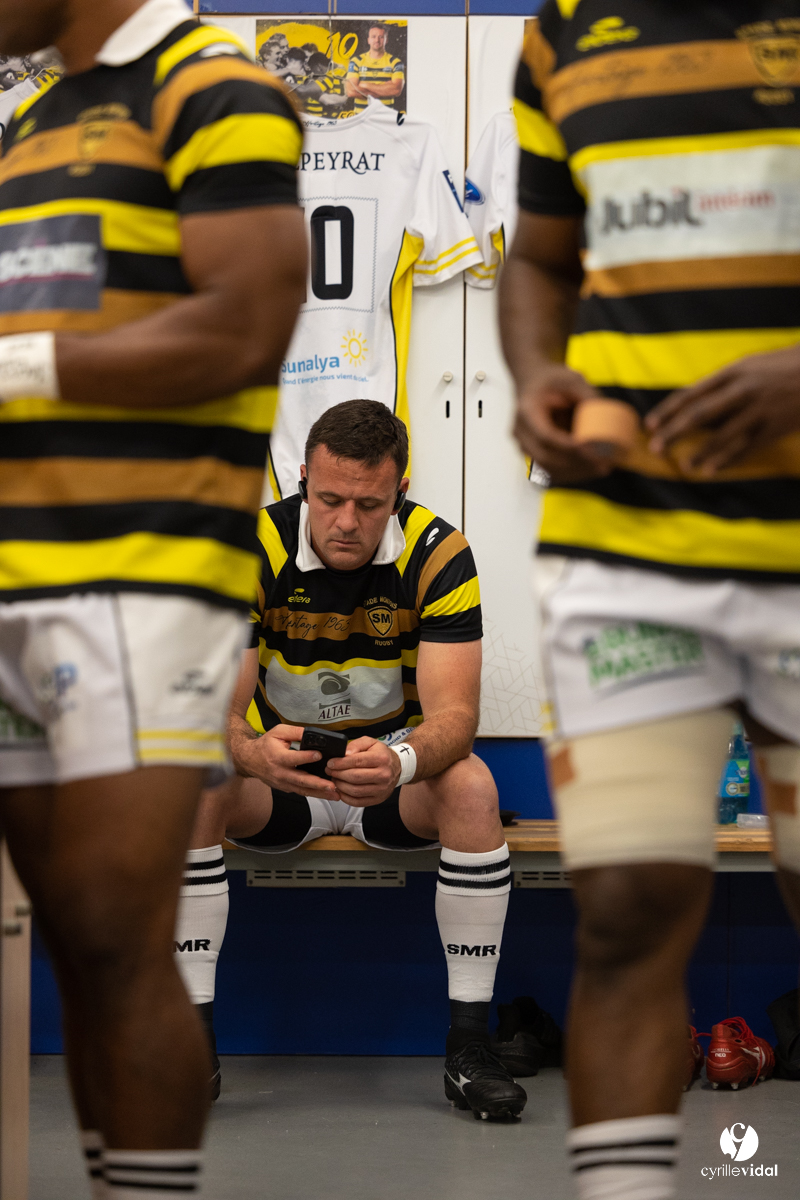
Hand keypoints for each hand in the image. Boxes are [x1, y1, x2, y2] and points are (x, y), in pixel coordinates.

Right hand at [234, 724, 340, 800]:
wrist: (249, 760)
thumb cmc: (265, 745)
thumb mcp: (278, 732)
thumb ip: (295, 732)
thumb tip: (313, 733)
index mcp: (277, 757)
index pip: (293, 758)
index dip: (306, 757)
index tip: (319, 755)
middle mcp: (280, 772)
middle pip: (300, 780)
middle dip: (317, 784)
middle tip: (332, 786)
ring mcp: (282, 783)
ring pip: (302, 790)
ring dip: (319, 793)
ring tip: (335, 795)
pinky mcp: (285, 788)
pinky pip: (300, 792)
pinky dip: (314, 793)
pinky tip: (326, 794)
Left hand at [326, 737, 401, 806]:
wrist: (397, 767)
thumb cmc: (381, 754)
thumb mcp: (370, 742)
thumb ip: (356, 745)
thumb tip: (345, 753)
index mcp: (381, 758)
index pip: (357, 761)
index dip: (341, 763)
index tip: (331, 763)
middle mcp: (384, 774)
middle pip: (355, 777)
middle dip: (338, 774)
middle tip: (330, 771)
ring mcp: (381, 789)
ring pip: (355, 791)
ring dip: (340, 786)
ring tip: (335, 779)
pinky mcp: (378, 799)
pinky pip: (358, 802)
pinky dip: (346, 798)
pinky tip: (341, 790)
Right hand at [513, 362, 612, 483]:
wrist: (531, 382)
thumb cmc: (551, 379)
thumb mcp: (571, 379)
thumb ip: (588, 396)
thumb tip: (609, 419)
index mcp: (526, 411)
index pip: (545, 436)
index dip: (570, 448)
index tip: (595, 452)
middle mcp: (520, 432)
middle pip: (545, 458)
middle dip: (576, 465)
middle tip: (604, 465)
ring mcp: (523, 445)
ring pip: (547, 469)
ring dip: (575, 473)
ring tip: (601, 469)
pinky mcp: (531, 454)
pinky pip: (549, 471)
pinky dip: (570, 474)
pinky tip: (589, 471)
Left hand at [645, 345, 799, 474]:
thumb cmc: (782, 367)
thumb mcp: (750, 366)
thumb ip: (722, 384)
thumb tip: (689, 400)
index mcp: (733, 372)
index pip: (692, 393)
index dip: (669, 410)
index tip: (650, 424)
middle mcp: (743, 390)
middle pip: (700, 414)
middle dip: (674, 432)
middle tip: (655, 448)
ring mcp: (761, 409)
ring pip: (723, 436)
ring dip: (701, 453)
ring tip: (684, 466)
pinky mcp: (777, 426)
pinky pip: (747, 448)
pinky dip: (728, 461)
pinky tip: (711, 471)